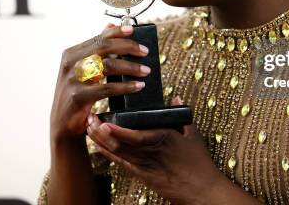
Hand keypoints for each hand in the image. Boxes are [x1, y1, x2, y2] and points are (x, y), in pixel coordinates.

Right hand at [49, 23, 151, 143]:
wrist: (62, 124)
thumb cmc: (76, 94)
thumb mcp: (82, 69)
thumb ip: (94, 49)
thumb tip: (110, 26)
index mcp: (71, 54)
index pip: (98, 37)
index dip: (117, 32)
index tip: (133, 30)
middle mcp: (70, 63)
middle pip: (104, 47)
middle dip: (128, 47)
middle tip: (145, 52)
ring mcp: (73, 80)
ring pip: (107, 66)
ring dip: (131, 67)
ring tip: (145, 71)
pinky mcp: (78, 97)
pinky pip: (107, 88)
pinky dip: (126, 86)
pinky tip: (138, 86)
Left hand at [86, 96, 224, 204]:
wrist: (200, 190)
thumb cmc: (198, 163)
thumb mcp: (193, 134)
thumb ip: (181, 115)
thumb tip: (176, 98)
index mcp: (163, 138)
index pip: (135, 135)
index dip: (117, 130)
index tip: (103, 121)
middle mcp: (150, 152)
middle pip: (120, 143)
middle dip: (101, 131)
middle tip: (89, 119)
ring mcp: (145, 166)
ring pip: (117, 153)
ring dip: (101, 141)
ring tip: (88, 129)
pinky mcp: (143, 175)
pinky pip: (121, 163)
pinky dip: (108, 154)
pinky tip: (98, 146)